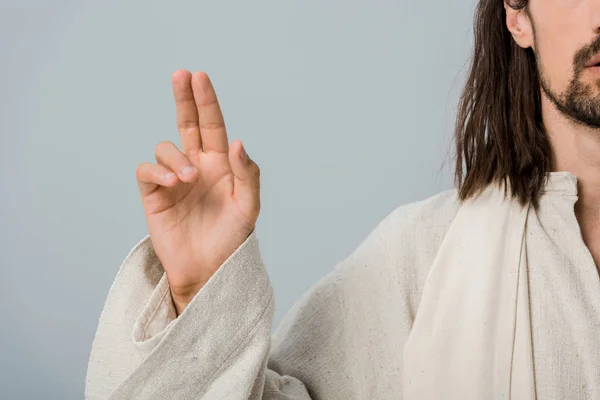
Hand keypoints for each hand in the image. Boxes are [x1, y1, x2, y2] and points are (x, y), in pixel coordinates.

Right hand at [135, 70, 260, 314]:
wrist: (209, 270)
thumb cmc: (232, 239)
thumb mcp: (249, 207)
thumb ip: (248, 174)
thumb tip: (236, 141)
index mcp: (220, 165)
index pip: (212, 126)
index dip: (206, 101)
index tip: (200, 77)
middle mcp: (196, 166)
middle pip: (187, 124)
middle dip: (184, 99)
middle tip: (182, 75)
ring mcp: (173, 180)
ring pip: (166, 148)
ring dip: (176, 157)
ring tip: (189, 179)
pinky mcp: (154, 195)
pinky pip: (147, 170)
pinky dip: (157, 170)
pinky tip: (172, 182)